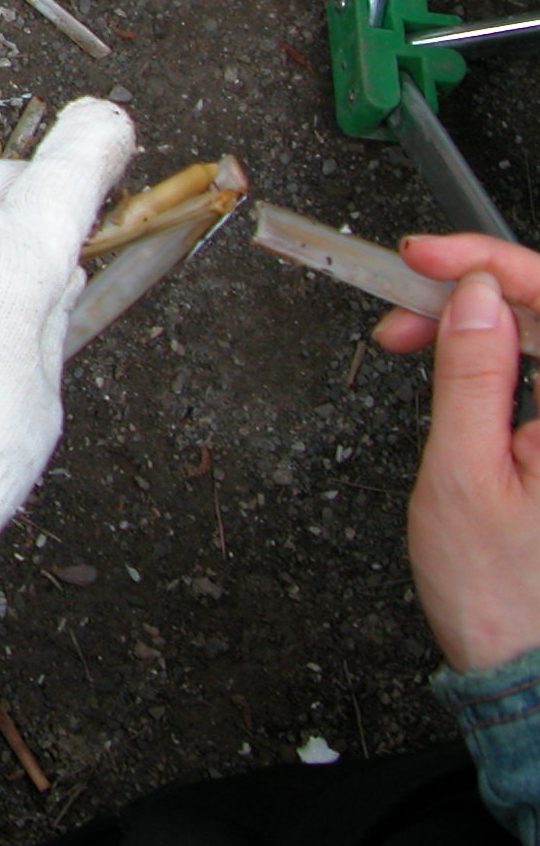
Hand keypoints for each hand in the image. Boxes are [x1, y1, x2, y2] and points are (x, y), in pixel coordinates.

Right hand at [374, 234, 539, 673]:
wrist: (528, 669)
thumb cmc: (502, 593)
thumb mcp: (465, 474)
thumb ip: (474, 375)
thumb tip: (477, 296)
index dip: (490, 262)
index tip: (425, 257)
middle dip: (474, 291)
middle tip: (400, 308)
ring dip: (480, 321)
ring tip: (408, 337)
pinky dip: (497, 354)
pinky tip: (451, 362)